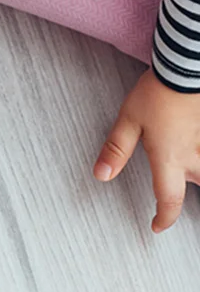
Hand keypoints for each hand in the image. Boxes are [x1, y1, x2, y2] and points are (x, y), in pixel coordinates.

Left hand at [94, 69, 199, 230]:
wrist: (188, 66)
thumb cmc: (160, 90)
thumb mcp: (129, 121)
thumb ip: (116, 150)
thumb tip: (101, 175)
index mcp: (171, 158)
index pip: (170, 199)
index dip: (164, 217)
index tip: (158, 225)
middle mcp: (196, 155)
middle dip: (192, 194)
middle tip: (184, 195)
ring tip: (192, 173)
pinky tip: (196, 146)